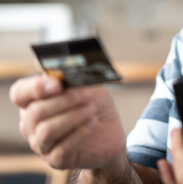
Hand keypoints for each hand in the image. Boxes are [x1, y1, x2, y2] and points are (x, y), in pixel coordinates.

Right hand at [9, 74, 126, 170]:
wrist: (110, 130)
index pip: (20, 93)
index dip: (36, 87)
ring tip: (91, 110)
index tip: (57, 84)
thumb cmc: (95, 104)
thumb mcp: (90, 86)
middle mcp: (31, 123)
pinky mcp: (55, 159)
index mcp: (34, 100)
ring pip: (47, 131)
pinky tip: (93, 123)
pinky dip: (79, 133)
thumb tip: (68, 75)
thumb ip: (77, 80)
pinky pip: (61, 148)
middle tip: (86, 95)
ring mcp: (41, 143)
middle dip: (64, 101)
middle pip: (35, 112)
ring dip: (73, 117)